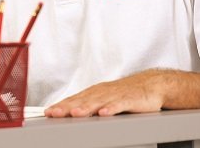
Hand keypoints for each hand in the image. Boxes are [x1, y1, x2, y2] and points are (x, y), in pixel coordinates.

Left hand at [44, 70, 164, 116]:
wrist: (151, 85)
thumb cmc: (124, 93)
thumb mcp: (104, 99)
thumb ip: (88, 106)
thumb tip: (70, 114)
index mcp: (93, 93)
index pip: (73, 100)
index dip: (60, 106)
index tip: (48, 112)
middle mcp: (101, 92)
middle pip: (81, 100)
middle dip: (66, 107)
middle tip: (54, 113)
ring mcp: (115, 95)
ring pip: (97, 102)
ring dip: (86, 108)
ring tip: (75, 114)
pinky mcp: (130, 99)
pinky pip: (119, 104)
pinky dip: (111, 108)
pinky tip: (104, 113)